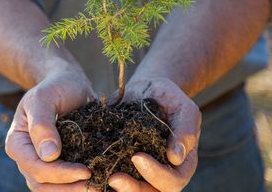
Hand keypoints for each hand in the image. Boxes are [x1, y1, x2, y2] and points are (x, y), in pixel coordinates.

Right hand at [5, 66, 97, 190]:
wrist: (67, 84)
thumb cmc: (54, 87)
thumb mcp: (44, 98)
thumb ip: (42, 124)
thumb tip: (49, 156)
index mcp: (17, 143)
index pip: (36, 168)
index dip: (59, 173)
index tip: (85, 171)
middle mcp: (27, 158)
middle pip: (42, 186)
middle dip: (69, 189)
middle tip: (97, 186)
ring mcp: (42, 164)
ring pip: (53, 190)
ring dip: (75, 191)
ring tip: (100, 187)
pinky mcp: (59, 165)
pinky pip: (66, 184)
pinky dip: (79, 186)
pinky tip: (101, 182)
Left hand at [109, 77, 200, 191]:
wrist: (147, 89)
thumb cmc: (169, 97)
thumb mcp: (183, 108)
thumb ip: (185, 130)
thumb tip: (175, 157)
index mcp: (181, 165)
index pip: (172, 182)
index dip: (156, 175)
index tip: (137, 157)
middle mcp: (161, 173)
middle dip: (131, 189)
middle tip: (113, 178)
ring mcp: (140, 171)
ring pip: (129, 189)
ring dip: (115, 188)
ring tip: (98, 179)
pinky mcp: (120, 163)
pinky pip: (111, 175)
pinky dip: (99, 176)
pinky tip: (86, 170)